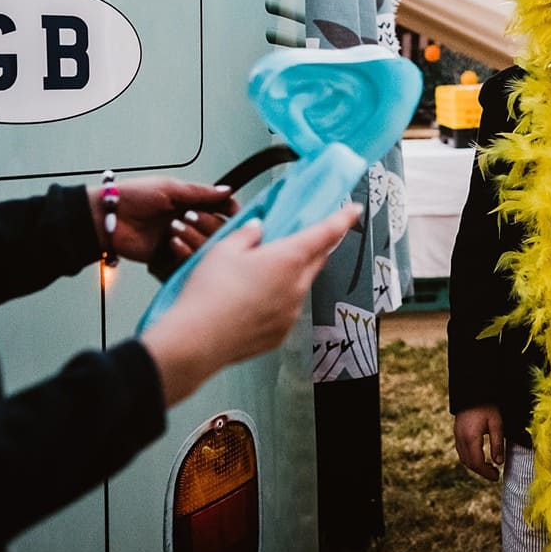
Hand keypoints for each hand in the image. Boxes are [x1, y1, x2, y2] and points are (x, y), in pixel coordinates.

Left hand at [91, 177, 238, 264]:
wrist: (107, 219)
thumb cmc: (133, 197)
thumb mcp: (169, 188)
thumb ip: (201, 192)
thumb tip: (229, 190)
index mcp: (190, 202)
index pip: (221, 208)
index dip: (231, 211)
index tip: (236, 214)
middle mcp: (189, 222)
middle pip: (218, 228)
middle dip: (208, 223)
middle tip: (188, 217)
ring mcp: (180, 240)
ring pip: (206, 246)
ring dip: (194, 236)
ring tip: (173, 228)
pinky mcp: (169, 257)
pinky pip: (189, 260)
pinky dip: (184, 251)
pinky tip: (171, 243)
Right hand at [140, 203, 356, 404]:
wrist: (196, 341)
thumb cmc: (209, 294)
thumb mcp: (223, 249)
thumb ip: (246, 235)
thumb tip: (257, 231)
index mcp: (288, 259)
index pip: (325, 233)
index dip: (343, 219)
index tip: (354, 210)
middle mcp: (296, 286)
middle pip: (316, 260)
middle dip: (315, 247)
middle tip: (304, 237)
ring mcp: (291, 313)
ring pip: (300, 286)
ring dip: (291, 275)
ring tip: (261, 273)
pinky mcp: (280, 334)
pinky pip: (286, 310)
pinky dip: (277, 300)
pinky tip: (253, 300)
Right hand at [453, 405, 503, 481]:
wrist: (473, 390)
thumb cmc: (487, 405)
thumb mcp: (496, 423)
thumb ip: (497, 444)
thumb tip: (499, 463)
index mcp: (470, 437)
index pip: (477, 463)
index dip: (486, 473)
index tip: (497, 476)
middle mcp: (460, 438)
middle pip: (469, 463)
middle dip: (481, 471)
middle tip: (495, 474)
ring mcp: (457, 435)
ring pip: (463, 458)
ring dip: (475, 466)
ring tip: (489, 467)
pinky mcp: (457, 432)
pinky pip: (461, 451)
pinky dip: (470, 458)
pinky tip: (480, 457)